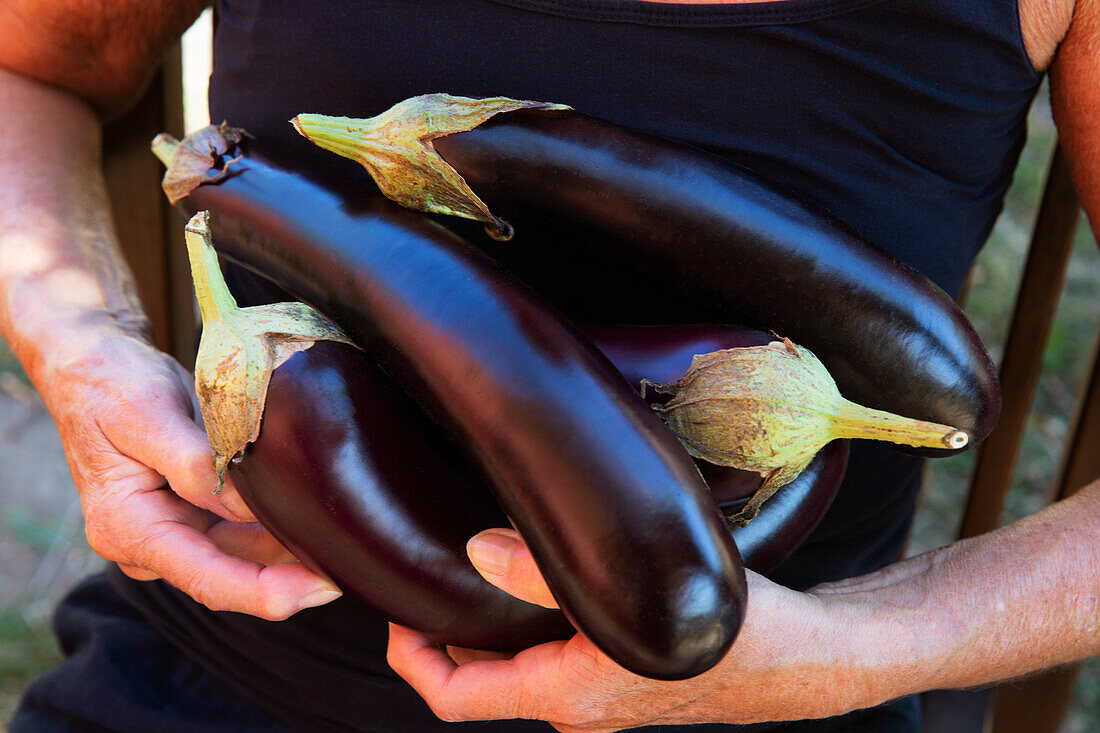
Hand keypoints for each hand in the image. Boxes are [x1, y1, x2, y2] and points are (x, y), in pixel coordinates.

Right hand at [41, 317, 340, 619]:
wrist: (91, 359)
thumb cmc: (110, 381)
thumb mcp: (148, 414)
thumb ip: (196, 466)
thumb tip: (251, 508)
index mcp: (128, 529)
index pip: (208, 581)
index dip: (269, 593)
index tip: (322, 587)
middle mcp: (150, 543)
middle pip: (234, 577)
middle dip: (293, 579)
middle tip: (353, 565)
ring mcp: (173, 530)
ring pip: (246, 558)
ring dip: (292, 556)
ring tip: (346, 544)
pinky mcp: (193, 513)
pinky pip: (244, 532)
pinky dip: (280, 529)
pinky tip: (318, 519)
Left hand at [387, 528, 883, 731]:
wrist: (809, 657)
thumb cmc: (738, 634)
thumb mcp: (639, 598)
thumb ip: (548, 572)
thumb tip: (474, 552)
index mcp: (567, 695)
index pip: (457, 697)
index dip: (411, 658)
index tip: (392, 612)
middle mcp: (573, 703)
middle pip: (479, 679)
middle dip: (441, 634)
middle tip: (424, 573)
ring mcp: (596, 692)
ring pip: (513, 664)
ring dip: (483, 625)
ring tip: (468, 565)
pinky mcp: (618, 672)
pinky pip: (548, 654)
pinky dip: (523, 623)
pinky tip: (533, 574)